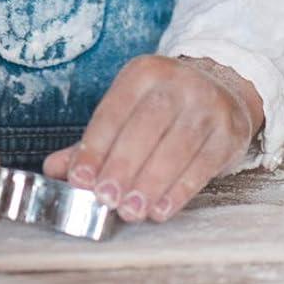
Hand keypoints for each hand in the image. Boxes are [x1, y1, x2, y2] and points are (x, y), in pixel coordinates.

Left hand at [41, 55, 261, 223]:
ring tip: (130, 210)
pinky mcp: (229, 131)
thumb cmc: (163, 109)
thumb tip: (53, 169)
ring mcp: (207, 104)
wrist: (221, 89)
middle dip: (122, 166)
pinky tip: (160, 209)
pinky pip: (202, 165)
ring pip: (175, 147)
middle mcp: (177, 82)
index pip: (114, 110)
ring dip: (149, 183)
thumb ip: (93, 141)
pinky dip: (179, 190)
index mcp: (143, 73)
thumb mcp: (128, 111)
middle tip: (106, 199)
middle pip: (146, 126)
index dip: (95, 147)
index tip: (80, 180)